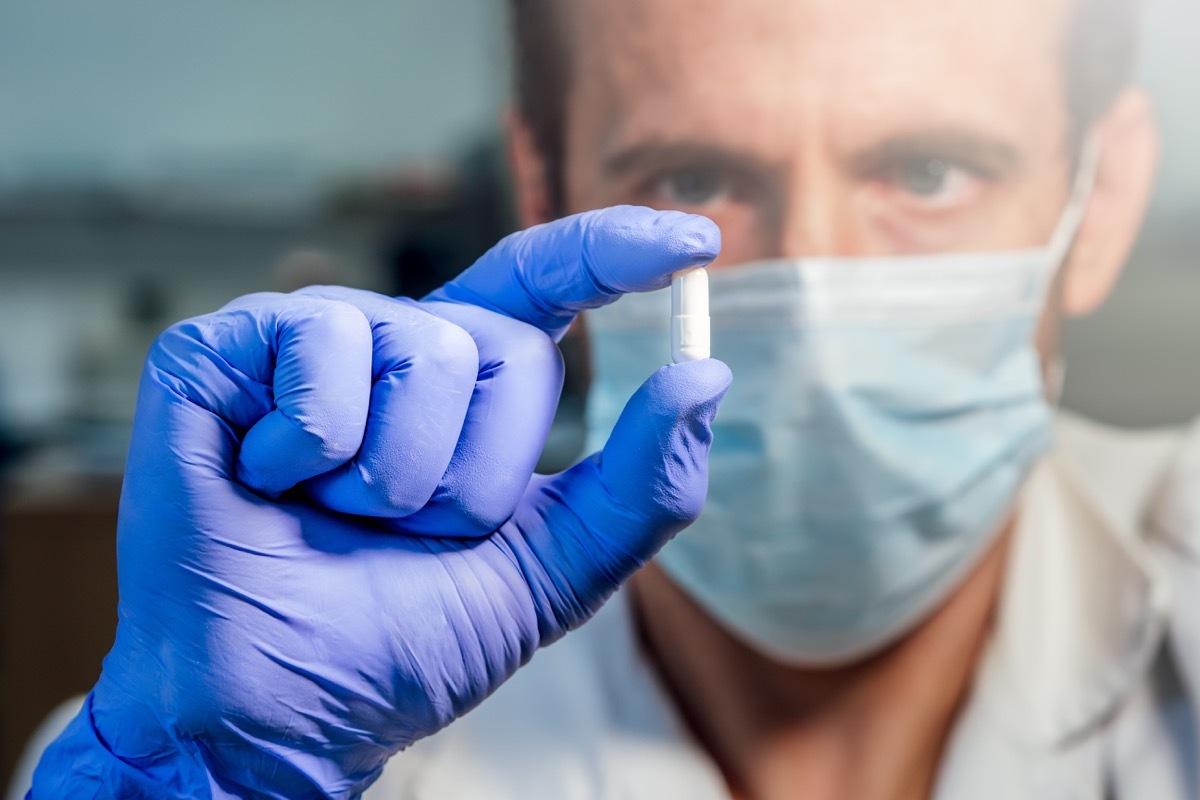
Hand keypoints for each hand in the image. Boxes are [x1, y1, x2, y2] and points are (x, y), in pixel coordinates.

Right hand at [30, 207, 730, 798]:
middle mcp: (391, 343)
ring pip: (424, 356)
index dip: (615, 251)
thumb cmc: (403, 639)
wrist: (281, 708)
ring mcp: (307, 339)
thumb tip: (707, 376)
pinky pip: (322, 358)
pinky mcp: (223, 349)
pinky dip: (307, 453)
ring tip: (327, 512)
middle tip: (397, 528)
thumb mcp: (552, 570)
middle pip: (506, 346)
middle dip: (471, 475)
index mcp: (463, 384)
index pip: (544, 283)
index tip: (697, 243)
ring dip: (391, 479)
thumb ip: (637, 487)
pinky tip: (262, 484)